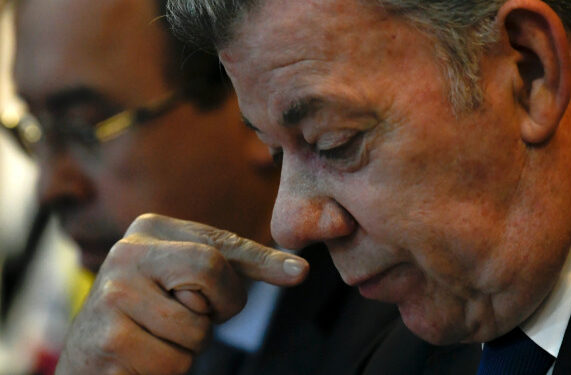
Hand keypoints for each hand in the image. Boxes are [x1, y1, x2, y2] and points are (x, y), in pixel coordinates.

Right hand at [56, 213, 308, 374]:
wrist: (87, 360)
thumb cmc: (147, 316)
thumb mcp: (181, 280)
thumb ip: (227, 269)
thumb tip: (300, 269)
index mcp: (149, 230)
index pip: (219, 245)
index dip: (263, 261)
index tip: (302, 273)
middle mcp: (127, 253)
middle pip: (211, 271)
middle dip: (219, 306)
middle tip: (194, 315)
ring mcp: (112, 294)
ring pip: (197, 328)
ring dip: (189, 345)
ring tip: (155, 337)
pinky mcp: (108, 339)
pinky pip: (174, 361)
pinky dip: (169, 369)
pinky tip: (139, 357)